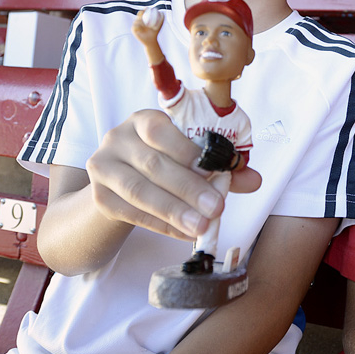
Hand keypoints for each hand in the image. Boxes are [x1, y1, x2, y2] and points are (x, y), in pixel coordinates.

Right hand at [84, 109, 261, 240]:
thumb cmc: (162, 164)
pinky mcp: (100, 196)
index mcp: (142, 120)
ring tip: (201, 226)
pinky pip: (133, 214)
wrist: (118, 184)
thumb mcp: (187, 157)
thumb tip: (254, 179)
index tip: (214, 170)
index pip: (160, 130)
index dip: (186, 151)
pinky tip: (185, 234)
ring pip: (139, 191)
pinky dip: (162, 226)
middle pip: (153, 164)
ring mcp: (103, 168)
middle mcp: (117, 138)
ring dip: (174, 211)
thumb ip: (219, 165)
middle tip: (216, 207)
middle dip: (188, 188)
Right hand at [131, 8, 162, 44]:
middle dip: (141, 13)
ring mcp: (135, 25)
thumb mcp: (159, 25)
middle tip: (145, 15)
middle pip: (138, 15)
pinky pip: (135, 26)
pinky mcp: (133, 29)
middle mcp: (138, 21)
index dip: (144, 10)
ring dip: (142, 23)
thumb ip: (162, 19)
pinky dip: (139, 28)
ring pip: (137, 21)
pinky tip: (142, 30)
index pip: (142, 12)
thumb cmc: (155, 32)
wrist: (151, 40)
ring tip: (146, 26)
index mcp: (143, 19)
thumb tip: (162, 13)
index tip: (147, 8)